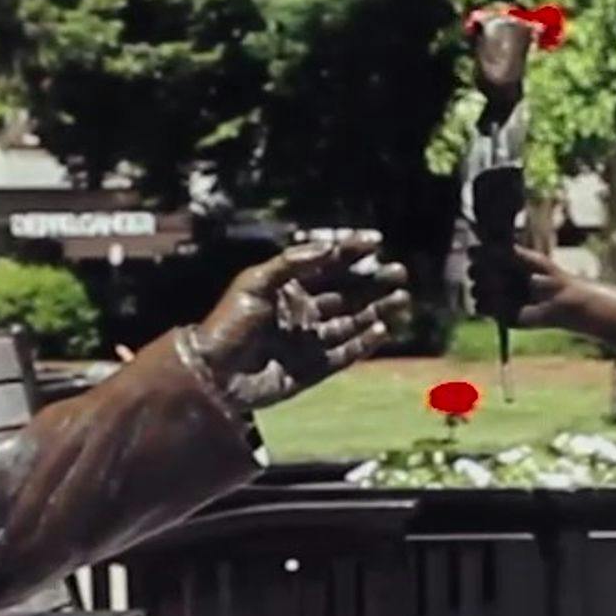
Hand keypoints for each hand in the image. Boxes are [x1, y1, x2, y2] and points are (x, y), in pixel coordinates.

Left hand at [190, 233, 412, 410]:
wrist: (213, 374)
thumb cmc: (228, 324)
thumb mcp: (255, 283)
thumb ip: (292, 263)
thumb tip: (329, 247)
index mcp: (287, 288)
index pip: (327, 265)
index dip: (351, 251)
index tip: (376, 241)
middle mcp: (302, 312)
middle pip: (346, 293)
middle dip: (373, 282)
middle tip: (399, 272)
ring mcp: (308, 341)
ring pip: (352, 322)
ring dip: (377, 310)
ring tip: (402, 298)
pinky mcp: (312, 368)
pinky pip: (345, 354)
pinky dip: (364, 342)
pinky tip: (383, 329)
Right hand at [471, 242, 580, 329]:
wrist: (560, 302)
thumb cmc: (550, 277)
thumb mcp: (531, 260)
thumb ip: (509, 252)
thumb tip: (486, 245)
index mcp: (501, 261)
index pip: (476, 254)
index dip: (477, 254)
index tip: (483, 254)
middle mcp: (494, 277)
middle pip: (472, 271)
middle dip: (482, 272)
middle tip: (500, 275)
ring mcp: (494, 295)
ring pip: (475, 290)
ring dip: (488, 290)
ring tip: (508, 291)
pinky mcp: (496, 313)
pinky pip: (480, 308)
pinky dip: (489, 305)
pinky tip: (504, 303)